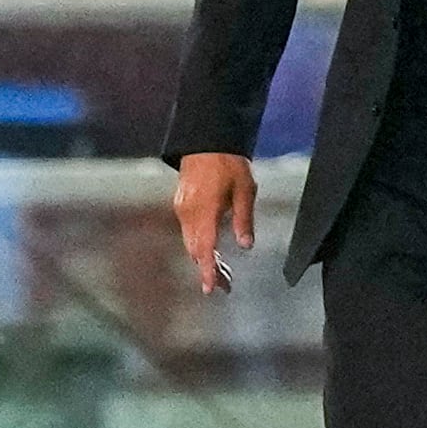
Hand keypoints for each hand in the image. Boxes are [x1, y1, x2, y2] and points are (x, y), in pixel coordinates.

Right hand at [174, 152, 255, 294]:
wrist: (206, 139)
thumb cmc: (228, 163)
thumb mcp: (245, 191)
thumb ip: (243, 220)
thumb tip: (245, 245)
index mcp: (205, 212)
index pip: (205, 249)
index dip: (208, 271)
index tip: (211, 288)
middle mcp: (188, 214)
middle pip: (195, 251)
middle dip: (208, 270)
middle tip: (223, 286)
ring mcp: (181, 209)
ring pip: (190, 243)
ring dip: (203, 259)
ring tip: (220, 272)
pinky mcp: (180, 204)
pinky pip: (187, 231)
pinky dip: (198, 244)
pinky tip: (210, 249)